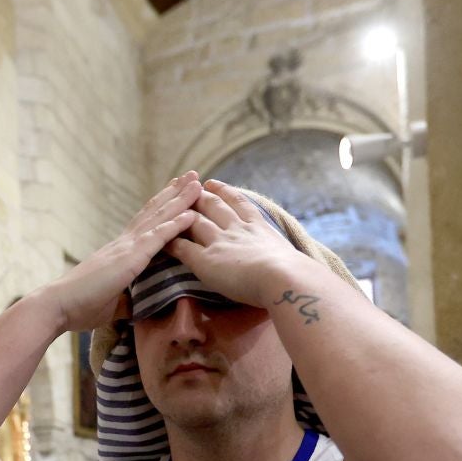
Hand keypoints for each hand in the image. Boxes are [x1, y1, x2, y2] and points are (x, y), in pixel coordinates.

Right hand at [34, 174, 201, 333]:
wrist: (58, 305)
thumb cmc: (79, 306)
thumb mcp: (110, 303)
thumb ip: (124, 300)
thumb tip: (134, 305)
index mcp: (119, 252)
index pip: (144, 223)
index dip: (161, 207)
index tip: (176, 191)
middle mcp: (123, 243)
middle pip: (154, 212)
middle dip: (175, 194)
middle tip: (193, 176)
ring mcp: (126, 248)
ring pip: (158, 218)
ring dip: (180, 200)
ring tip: (197, 182)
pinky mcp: (129, 259)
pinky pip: (156, 238)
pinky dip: (174, 225)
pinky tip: (190, 214)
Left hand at [168, 180, 323, 311]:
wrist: (283, 277)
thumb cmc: (295, 275)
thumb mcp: (292, 258)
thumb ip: (286, 258)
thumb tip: (300, 270)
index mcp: (258, 227)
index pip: (239, 204)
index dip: (225, 192)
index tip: (215, 183)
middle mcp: (237, 229)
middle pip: (214, 206)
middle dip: (200, 196)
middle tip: (188, 189)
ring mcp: (220, 242)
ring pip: (196, 222)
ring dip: (183, 214)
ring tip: (171, 210)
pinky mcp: (206, 260)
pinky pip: (183, 248)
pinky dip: (171, 243)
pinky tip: (161, 240)